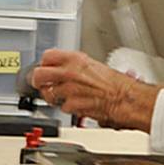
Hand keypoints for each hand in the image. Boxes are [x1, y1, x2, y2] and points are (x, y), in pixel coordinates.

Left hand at [30, 49, 159, 131]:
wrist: (126, 99)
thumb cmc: (116, 84)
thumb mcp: (93, 65)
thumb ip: (74, 66)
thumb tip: (62, 69)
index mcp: (75, 59)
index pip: (47, 56)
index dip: (43, 64)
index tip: (44, 68)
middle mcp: (69, 72)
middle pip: (38, 75)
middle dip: (37, 82)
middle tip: (42, 85)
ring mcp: (69, 89)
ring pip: (47, 94)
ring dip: (52, 98)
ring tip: (63, 97)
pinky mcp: (72, 105)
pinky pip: (62, 107)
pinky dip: (67, 108)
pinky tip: (76, 105)